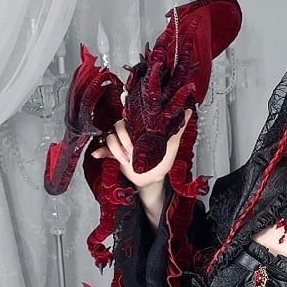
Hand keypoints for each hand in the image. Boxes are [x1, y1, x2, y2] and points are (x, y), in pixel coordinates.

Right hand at [92, 111, 191, 226]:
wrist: (152, 177)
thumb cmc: (162, 160)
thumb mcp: (172, 144)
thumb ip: (178, 128)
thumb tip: (189, 111)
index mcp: (142, 127)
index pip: (131, 115)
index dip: (128, 112)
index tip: (128, 109)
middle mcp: (130, 132)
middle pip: (119, 126)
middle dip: (125, 139)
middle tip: (134, 150)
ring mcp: (122, 142)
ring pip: (112, 138)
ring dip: (119, 150)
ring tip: (129, 160)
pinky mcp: (115, 152)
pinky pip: (105, 149)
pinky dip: (101, 152)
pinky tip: (98, 155)